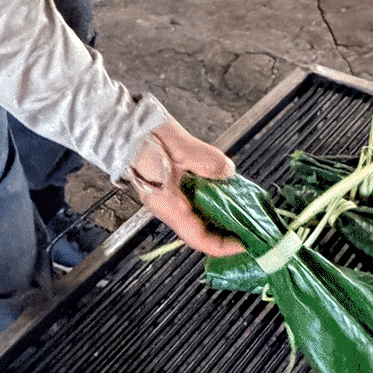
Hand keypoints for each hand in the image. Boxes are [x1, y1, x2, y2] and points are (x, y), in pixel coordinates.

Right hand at [126, 118, 240, 256]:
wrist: (123, 126)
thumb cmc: (142, 139)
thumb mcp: (181, 149)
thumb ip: (208, 162)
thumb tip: (227, 172)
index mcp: (168, 206)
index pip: (199, 239)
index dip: (223, 246)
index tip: (243, 244)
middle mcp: (168, 206)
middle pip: (203, 230)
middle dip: (227, 230)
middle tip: (250, 227)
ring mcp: (170, 196)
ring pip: (201, 215)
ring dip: (222, 214)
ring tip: (243, 209)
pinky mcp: (171, 184)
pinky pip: (196, 199)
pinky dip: (213, 197)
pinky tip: (226, 188)